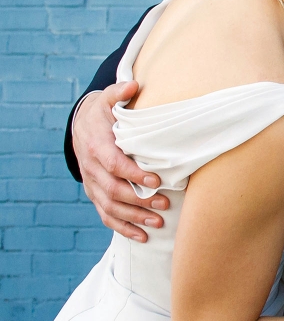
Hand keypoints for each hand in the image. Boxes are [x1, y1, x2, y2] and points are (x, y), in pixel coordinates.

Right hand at [75, 82, 166, 241]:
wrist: (81, 126)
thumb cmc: (103, 113)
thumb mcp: (108, 99)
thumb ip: (119, 93)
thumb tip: (133, 84)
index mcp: (97, 146)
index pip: (114, 164)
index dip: (133, 175)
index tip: (156, 181)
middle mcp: (92, 168)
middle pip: (114, 190)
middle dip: (139, 200)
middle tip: (165, 205)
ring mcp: (92, 184)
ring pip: (110, 207)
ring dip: (134, 217)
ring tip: (159, 222)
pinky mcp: (95, 194)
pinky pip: (106, 216)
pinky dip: (123, 228)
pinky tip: (143, 236)